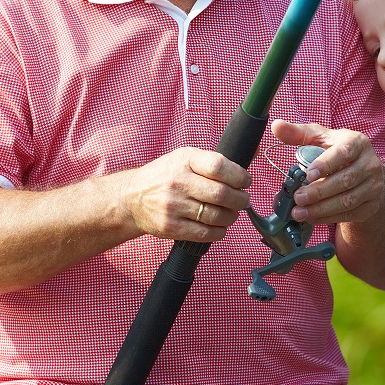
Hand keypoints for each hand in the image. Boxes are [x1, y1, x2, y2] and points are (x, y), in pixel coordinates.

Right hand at [120, 147, 250, 241]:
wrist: (131, 198)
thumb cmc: (164, 176)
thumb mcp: (185, 158)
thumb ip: (215, 159)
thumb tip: (254, 151)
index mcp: (184, 160)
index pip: (219, 166)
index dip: (239, 176)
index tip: (245, 181)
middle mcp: (178, 182)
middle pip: (222, 194)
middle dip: (240, 199)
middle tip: (243, 200)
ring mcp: (174, 206)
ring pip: (217, 216)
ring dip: (232, 216)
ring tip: (231, 212)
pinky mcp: (171, 227)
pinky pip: (206, 233)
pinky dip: (219, 231)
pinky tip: (219, 225)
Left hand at [270, 120, 384, 223]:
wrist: (365, 172)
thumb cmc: (338, 151)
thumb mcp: (321, 138)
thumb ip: (298, 133)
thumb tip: (276, 126)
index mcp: (357, 143)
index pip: (344, 152)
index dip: (326, 164)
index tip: (308, 175)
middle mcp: (370, 164)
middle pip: (345, 180)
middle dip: (319, 192)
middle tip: (298, 198)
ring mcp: (374, 186)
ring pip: (348, 201)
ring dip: (321, 209)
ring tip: (300, 212)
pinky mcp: (372, 204)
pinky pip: (350, 214)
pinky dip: (329, 218)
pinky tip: (312, 217)